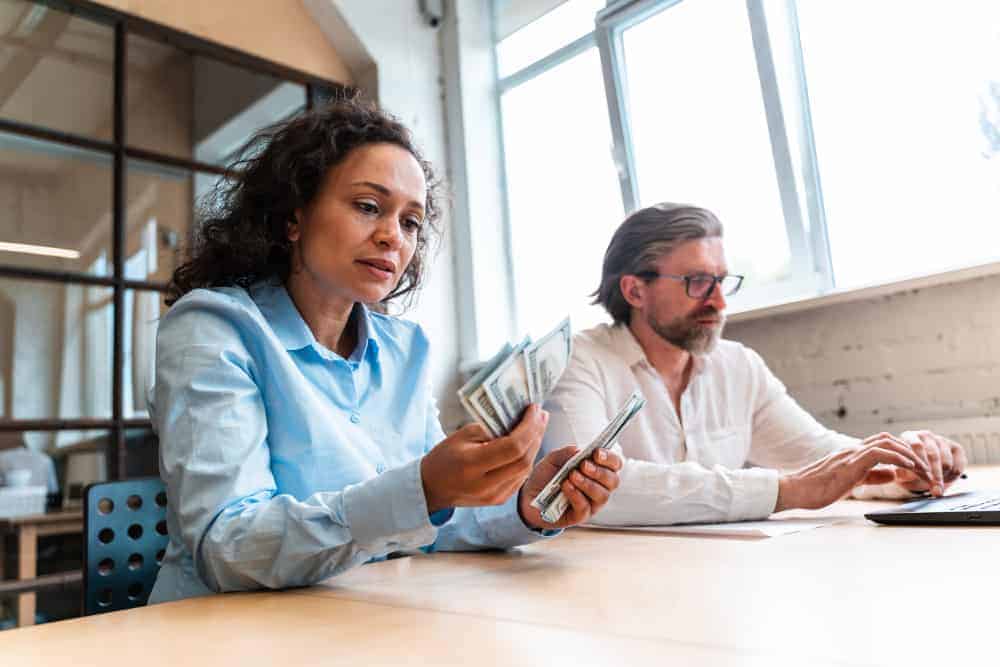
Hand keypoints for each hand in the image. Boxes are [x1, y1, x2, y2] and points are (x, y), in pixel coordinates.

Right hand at [420, 404, 547, 512]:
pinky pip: (521, 477)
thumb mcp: (462, 435)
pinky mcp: (500, 499)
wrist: (432, 488)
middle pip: (524, 459)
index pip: (513, 447)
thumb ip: (491, 428)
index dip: (528, 427)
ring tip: (538, 426)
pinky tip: (529, 443)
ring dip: (535, 446)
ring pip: (526, 469)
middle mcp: (486, 485)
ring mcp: (495, 496)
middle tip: (541, 415)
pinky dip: (527, 458)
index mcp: (472, 465)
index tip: (533, 409)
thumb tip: (519, 419)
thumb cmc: (444, 457)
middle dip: (536, 434)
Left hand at [517, 446, 622, 529]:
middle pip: (613, 481)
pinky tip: (566, 487)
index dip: (610, 458)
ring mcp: (591, 503)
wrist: (529, 496)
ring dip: (588, 484)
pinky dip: (576, 495)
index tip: (597, 453)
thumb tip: (580, 451)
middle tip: (583, 465)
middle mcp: (599, 487)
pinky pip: (585, 508)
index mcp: (597, 470)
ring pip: (602, 496)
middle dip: (599, 471)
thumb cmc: (546, 476)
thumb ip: (566, 453)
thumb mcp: (553, 459)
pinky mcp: (580, 516)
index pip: (615, 464)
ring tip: (571, 476)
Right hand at [775, 432, 934, 511]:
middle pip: (888, 439)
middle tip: (927, 468)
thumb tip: (892, 473)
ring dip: (908, 454)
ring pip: (886, 442)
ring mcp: (850, 454)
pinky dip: (897, 458)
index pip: (883, 443)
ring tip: (922, 468)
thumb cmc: (817, 488)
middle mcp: (852, 449)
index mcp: (852, 454)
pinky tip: (907, 468)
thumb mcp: (851, 482)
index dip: (904, 452)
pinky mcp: (849, 463)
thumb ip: (871, 476)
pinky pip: (878, 453)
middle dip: (911, 451)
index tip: (918, 466)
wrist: (796, 490)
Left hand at [892, 430, 966, 496]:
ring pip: (946, 462)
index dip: (920, 461)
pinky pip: (958, 466)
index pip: (916, 446)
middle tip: (935, 489)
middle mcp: (926, 436)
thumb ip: (901, 472)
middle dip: (934, 475)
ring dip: (943, 476)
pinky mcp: (956, 448)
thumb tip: (900, 474)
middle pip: (933, 455)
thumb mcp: (902, 470)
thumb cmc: (908, 468)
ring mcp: (942, 441)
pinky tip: (945, 479)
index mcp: (909, 436)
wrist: (923, 469)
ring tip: (936, 484)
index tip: (921, 475)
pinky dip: (953, 476)